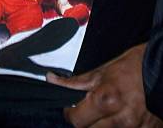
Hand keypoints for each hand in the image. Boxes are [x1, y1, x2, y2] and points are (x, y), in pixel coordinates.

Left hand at [47, 44, 162, 126]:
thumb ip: (76, 81)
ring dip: (101, 125)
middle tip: (89, 109)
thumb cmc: (135, 66)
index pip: (76, 120)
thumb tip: (52, 80)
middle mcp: (120, 119)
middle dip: (85, 121)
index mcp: (106, 100)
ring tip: (106, 111)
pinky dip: (118, 127)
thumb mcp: (102, 70)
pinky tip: (120, 116)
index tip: (70, 108)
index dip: (70, 113)